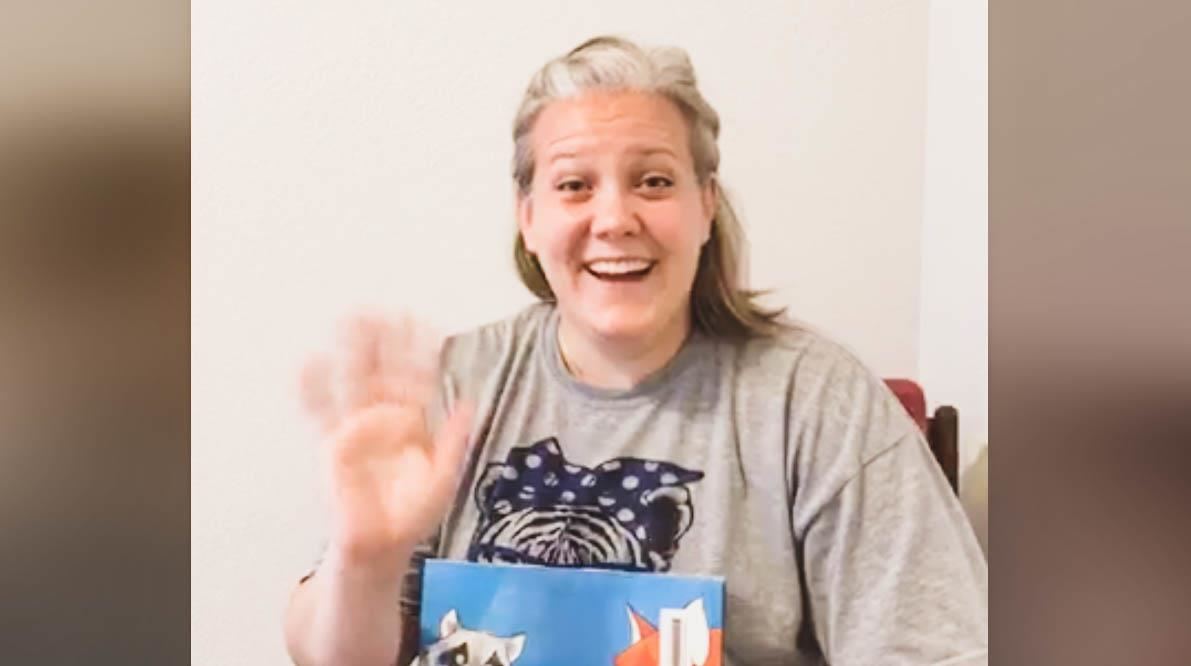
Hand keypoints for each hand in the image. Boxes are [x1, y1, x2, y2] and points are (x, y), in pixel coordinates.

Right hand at [300, 314, 471, 570]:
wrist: (383, 546)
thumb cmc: (411, 514)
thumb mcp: (443, 478)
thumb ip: (454, 442)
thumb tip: (469, 404)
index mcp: (414, 420)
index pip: (417, 377)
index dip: (419, 352)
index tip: (423, 324)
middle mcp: (384, 417)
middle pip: (382, 370)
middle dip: (381, 340)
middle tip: (379, 308)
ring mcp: (357, 427)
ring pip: (353, 381)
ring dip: (350, 353)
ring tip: (346, 321)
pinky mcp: (333, 446)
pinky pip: (322, 415)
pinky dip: (312, 391)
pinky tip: (307, 364)